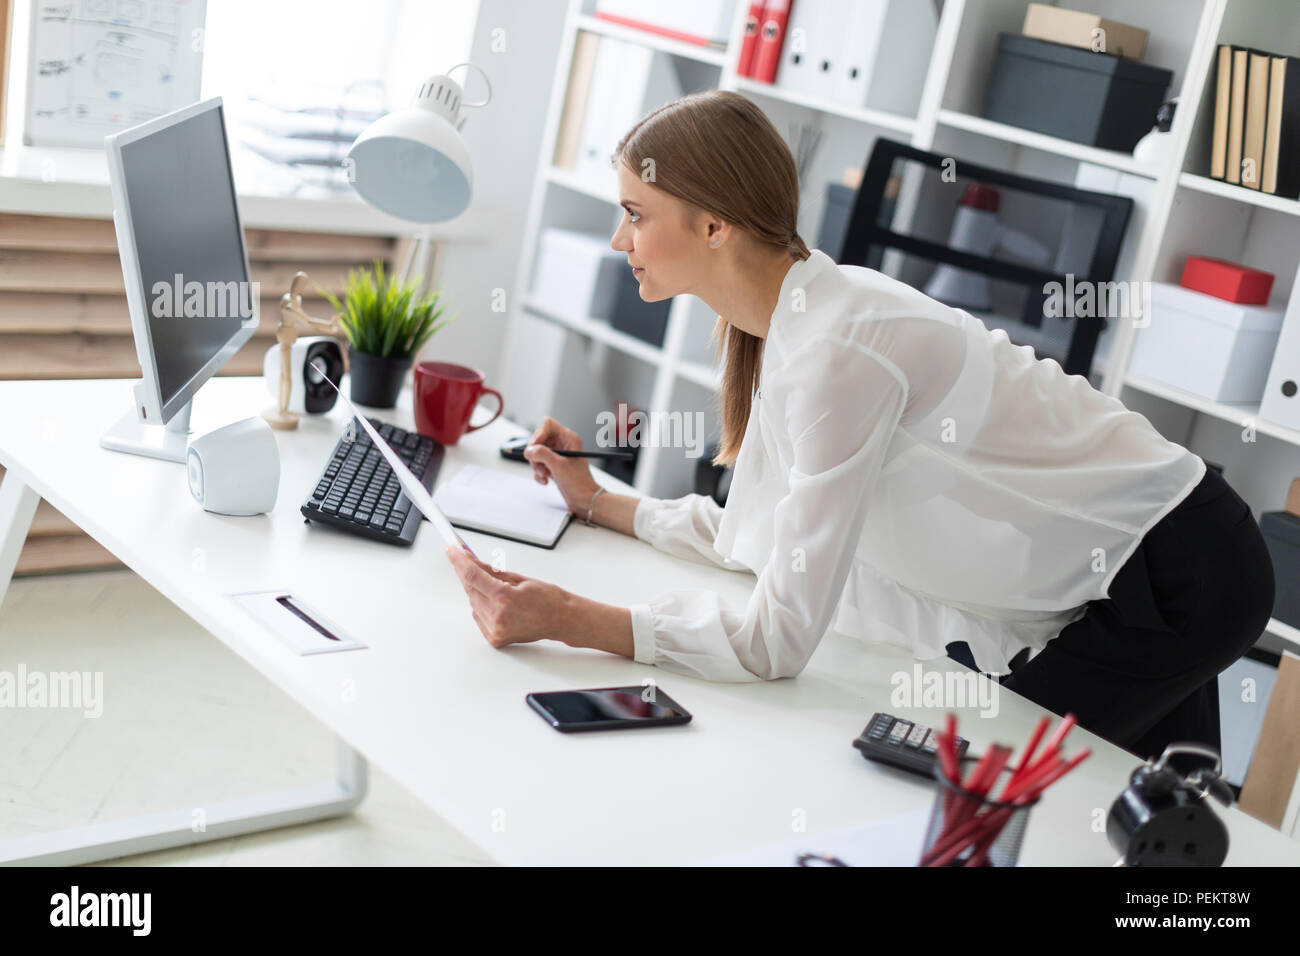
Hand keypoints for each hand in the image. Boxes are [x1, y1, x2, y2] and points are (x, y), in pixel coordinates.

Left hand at [446, 546, 562, 647]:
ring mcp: (495, 630)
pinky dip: (482, 606)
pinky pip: (478, 616)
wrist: (561, 620)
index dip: (459, 561)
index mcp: (505, 598)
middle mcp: (497, 616)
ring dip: (478, 592)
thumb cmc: (547, 598)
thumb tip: (472, 561)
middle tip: (468, 560)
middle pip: (470, 589)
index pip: (472, 576)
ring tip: (498, 590)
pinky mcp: (495, 638)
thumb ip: (491, 571)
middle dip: (469, 574)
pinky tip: (497, 603)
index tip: (451, 550)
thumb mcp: (519, 578)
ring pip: (473, 603)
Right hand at [523, 417, 599, 514]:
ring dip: (536, 465)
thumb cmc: (578, 483)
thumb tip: (529, 450)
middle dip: (535, 453)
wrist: (584, 501)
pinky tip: (545, 481)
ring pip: (536, 453)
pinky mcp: (552, 466)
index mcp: (568, 438)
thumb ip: (542, 454)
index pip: (547, 424)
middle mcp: (562, 444)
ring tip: (544, 475)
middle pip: (538, 439)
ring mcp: (557, 455)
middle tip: (538, 465)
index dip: (539, 434)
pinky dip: (538, 473)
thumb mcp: (559, 466)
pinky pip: (538, 464)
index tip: (535, 447)